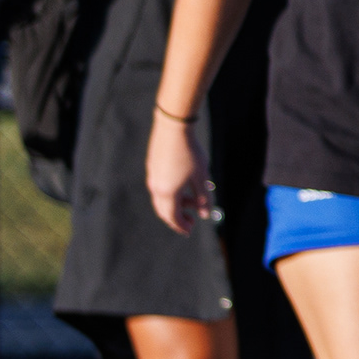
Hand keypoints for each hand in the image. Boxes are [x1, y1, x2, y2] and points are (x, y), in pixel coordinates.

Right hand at [145, 111, 211, 236]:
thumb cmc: (190, 153)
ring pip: (162, 199)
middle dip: (177, 218)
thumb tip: (205, 214)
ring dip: (176, 205)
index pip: (173, 216)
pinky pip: (160, 189)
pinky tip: (184, 188)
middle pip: (164, 211)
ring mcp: (152, 177)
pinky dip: (171, 195)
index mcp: (167, 193)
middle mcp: (156, 187)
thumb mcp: (201, 177)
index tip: (190, 231)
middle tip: (190, 223)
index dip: (181, 225)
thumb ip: (203, 198)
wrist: (173, 128)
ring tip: (194, 203)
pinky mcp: (153, 168)